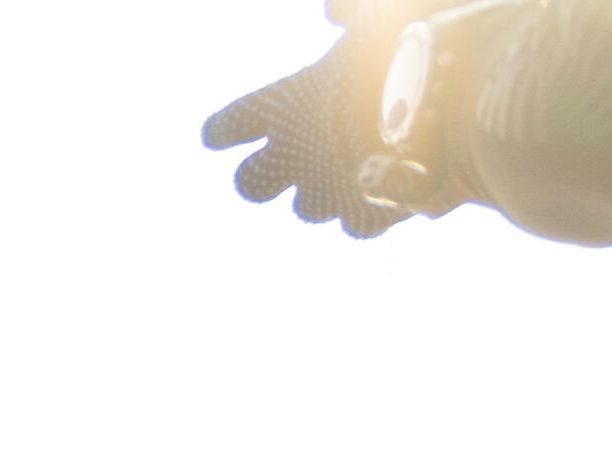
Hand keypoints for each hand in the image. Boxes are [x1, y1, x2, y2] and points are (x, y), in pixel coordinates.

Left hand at [203, 0, 459, 237]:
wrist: (470, 95)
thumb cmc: (422, 42)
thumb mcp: (380, 14)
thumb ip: (349, 12)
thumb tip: (332, 11)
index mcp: (281, 104)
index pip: (224, 128)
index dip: (225, 131)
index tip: (225, 134)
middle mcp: (294, 154)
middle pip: (249, 184)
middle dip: (267, 175)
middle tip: (294, 160)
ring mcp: (328, 190)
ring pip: (305, 208)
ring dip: (324, 192)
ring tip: (355, 167)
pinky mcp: (369, 215)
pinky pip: (356, 225)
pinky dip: (371, 211)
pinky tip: (393, 190)